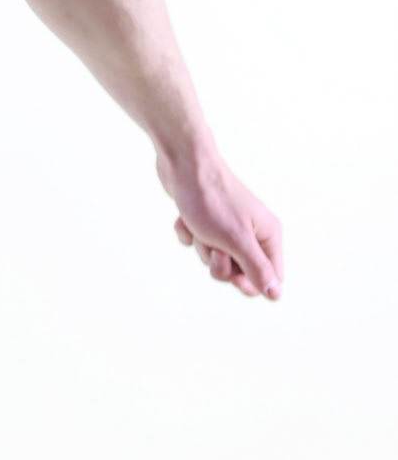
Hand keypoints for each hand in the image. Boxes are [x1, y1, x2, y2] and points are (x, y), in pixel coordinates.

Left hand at [156, 148, 282, 300]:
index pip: (270, 276)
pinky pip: (196, 242)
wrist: (183, 164)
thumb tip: (276, 294)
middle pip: (239, 271)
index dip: (250, 283)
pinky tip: (185, 217)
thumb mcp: (236, 241)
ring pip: (214, 258)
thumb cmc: (212, 201)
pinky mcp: (205, 219)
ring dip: (202, 247)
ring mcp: (228, 224)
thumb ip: (257, 269)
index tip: (234, 277)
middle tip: (215, 248)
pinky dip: (188, 233)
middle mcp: (252, 230)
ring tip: (199, 227)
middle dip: (220, 264)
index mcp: (268, 234)